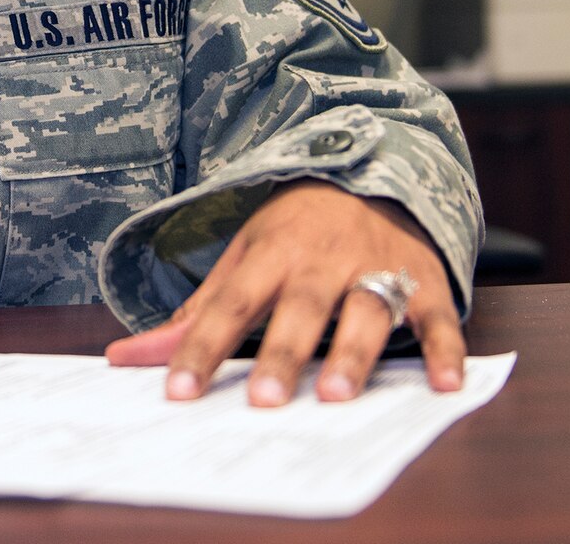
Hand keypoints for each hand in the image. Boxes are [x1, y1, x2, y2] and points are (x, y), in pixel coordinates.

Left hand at [103, 180, 463, 405]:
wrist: (374, 171)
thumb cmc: (296, 231)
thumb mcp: (241, 258)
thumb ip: (194, 316)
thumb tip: (123, 360)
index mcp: (272, 253)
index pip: (230, 304)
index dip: (203, 347)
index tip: (178, 391)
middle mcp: (324, 260)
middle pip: (300, 308)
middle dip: (282, 353)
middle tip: (265, 400)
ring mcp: (378, 268)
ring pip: (366, 310)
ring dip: (353, 353)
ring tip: (336, 395)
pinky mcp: (425, 280)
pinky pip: (438, 316)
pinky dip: (446, 350)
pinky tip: (445, 383)